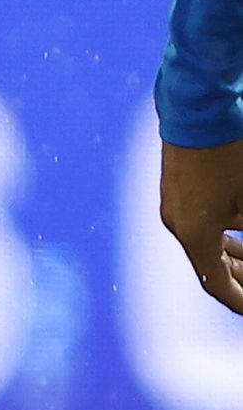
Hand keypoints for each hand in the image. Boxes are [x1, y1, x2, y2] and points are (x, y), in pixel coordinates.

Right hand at [162, 137, 242, 319]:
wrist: (199, 108)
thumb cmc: (231, 153)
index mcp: (194, 233)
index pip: (216, 283)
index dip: (238, 301)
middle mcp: (177, 223)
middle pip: (211, 266)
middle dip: (240, 279)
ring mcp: (174, 205)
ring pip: (208, 244)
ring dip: (235, 256)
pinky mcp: (177, 190)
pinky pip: (202, 224)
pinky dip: (225, 235)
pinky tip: (241, 233)